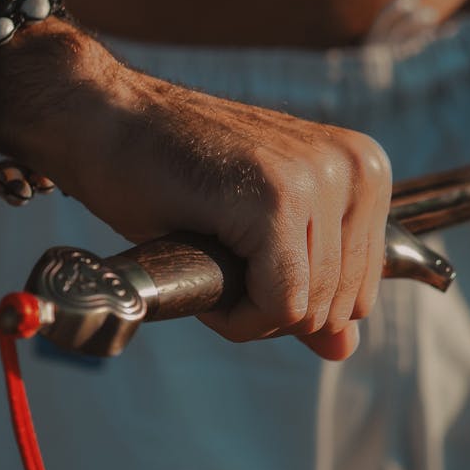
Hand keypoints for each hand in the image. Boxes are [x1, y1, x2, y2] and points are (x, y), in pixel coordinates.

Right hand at [0, 23, 391, 360]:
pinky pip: (277, 306)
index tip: (239, 256)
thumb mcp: (256, 234)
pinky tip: (198, 262)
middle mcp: (355, 169)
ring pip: (307, 313)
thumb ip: (308, 288)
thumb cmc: (171, 173)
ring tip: (204, 249)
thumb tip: (344, 348)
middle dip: (268, 308)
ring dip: (244, 309)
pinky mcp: (276, 201)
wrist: (106, 120)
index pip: (357, 294)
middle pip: (336, 309)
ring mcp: (318, 180)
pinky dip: (232, 314)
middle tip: (216, 253)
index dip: (289, 301)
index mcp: (363, 171)